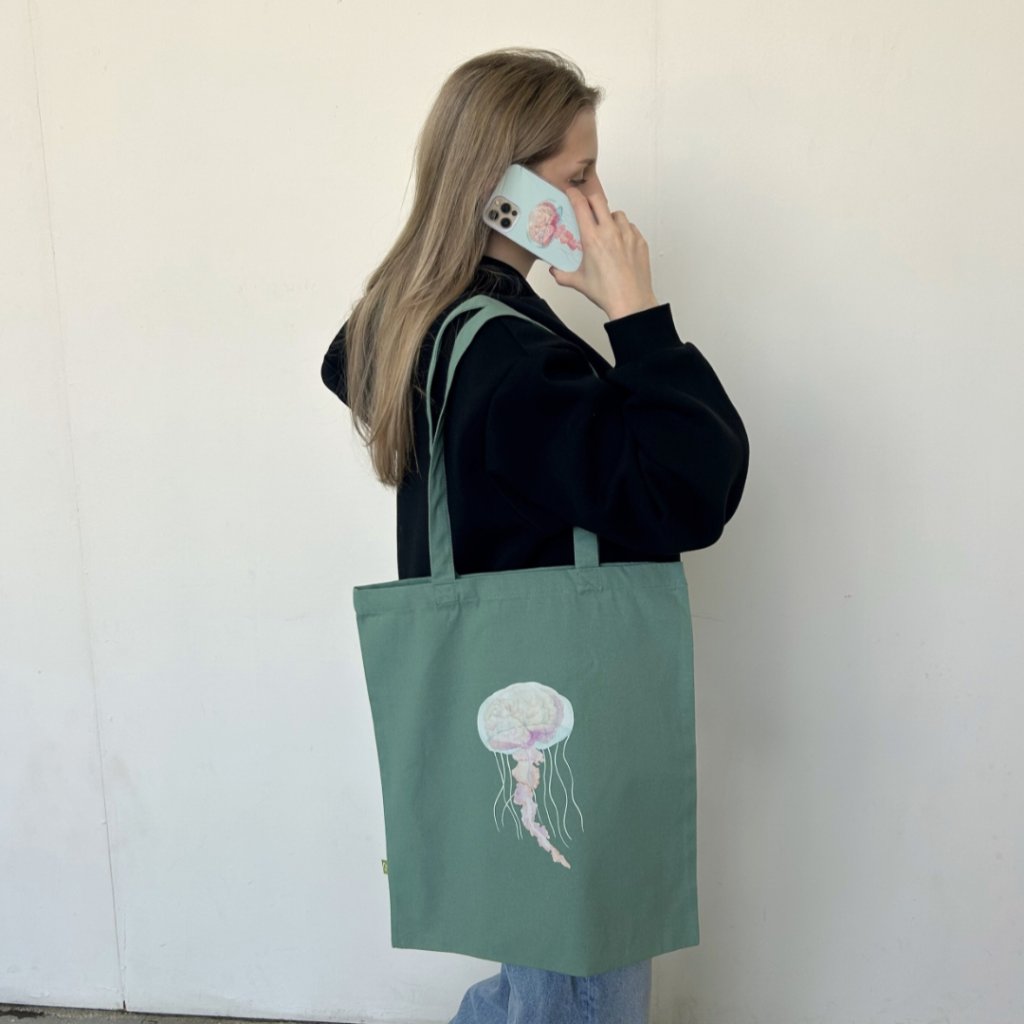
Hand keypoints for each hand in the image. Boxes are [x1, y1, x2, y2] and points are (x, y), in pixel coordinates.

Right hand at [548, 177, 659, 319]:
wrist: (631, 302)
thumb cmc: (607, 293)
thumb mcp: (579, 283)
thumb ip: (562, 274)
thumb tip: (554, 271)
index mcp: (593, 239)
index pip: (580, 205)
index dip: (573, 194)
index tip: (571, 192)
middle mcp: (611, 232)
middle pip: (599, 200)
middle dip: (590, 200)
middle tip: (586, 207)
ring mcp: (628, 235)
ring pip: (617, 213)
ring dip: (609, 217)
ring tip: (606, 230)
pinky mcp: (640, 241)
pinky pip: (630, 227)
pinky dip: (624, 230)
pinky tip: (619, 243)